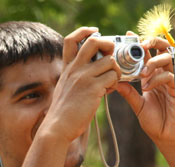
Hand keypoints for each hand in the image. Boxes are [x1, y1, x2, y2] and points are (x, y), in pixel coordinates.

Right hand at [41, 27, 120, 143]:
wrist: (58, 127)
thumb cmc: (63, 112)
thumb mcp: (65, 88)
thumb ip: (75, 77)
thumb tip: (92, 74)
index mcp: (67, 67)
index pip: (71, 39)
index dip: (85, 31)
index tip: (95, 32)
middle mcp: (75, 69)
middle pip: (94, 41)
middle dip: (108, 44)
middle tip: (111, 56)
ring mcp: (84, 78)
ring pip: (110, 61)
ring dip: (116, 70)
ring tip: (111, 81)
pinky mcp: (94, 89)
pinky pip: (113, 77)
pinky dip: (115, 83)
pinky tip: (109, 91)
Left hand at [116, 35, 174, 146]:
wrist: (168, 138)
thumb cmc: (155, 123)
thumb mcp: (138, 106)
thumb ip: (129, 94)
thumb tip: (115, 82)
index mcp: (154, 77)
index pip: (148, 55)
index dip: (140, 44)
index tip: (128, 36)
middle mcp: (165, 76)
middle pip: (163, 49)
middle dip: (152, 43)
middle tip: (140, 44)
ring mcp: (174, 82)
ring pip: (168, 59)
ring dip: (153, 62)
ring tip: (142, 73)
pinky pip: (170, 76)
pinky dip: (157, 78)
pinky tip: (147, 87)